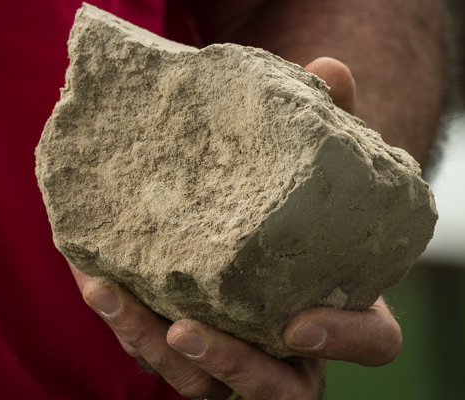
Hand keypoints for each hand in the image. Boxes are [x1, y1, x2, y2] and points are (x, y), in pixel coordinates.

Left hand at [70, 58, 401, 399]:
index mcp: (344, 306)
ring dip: (153, 346)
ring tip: (109, 296)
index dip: (343, 341)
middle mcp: (294, 348)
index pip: (371, 344)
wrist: (265, 220)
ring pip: (203, 383)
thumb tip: (328, 69)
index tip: (297, 323)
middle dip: (230, 367)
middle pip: (277, 389)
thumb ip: (332, 120)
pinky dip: (125, 319)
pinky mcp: (190, 347)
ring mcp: (241, 354)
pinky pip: (156, 352)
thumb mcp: (318, 162)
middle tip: (185, 332)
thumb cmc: (302, 200)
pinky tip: (93, 276)